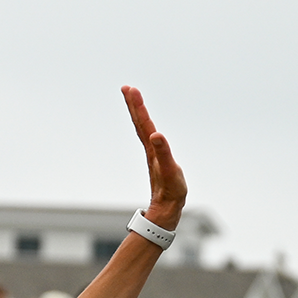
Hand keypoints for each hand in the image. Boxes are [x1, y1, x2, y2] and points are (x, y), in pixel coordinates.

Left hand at [120, 86, 188, 228]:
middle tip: (127, 88)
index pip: (143, 123)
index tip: (130, 89)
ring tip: (134, 99)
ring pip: (143, 129)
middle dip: (134, 105)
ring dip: (138, 113)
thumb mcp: (169, 171)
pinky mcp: (158, 159)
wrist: (167, 208)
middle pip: (140, 123)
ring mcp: (153, 154)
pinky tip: (147, 124)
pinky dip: (146, 126)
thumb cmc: (170, 191)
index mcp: (152, 149)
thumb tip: (155, 135)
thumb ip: (163, 152)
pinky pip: (150, 137)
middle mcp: (150, 149)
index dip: (137, 106)